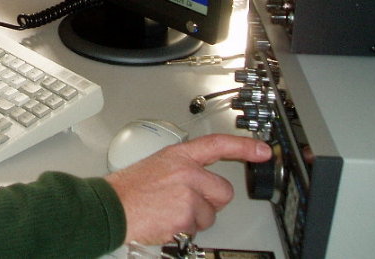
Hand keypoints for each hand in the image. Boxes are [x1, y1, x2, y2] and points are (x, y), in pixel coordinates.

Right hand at [105, 134, 270, 245]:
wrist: (112, 206)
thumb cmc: (130, 189)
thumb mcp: (157, 166)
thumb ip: (182, 170)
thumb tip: (201, 182)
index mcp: (179, 156)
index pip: (217, 145)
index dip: (243, 147)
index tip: (262, 150)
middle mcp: (187, 172)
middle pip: (222, 191)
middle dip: (210, 202)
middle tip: (186, 203)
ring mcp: (188, 193)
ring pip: (210, 214)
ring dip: (194, 218)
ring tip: (169, 212)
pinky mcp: (186, 215)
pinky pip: (197, 228)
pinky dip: (184, 230)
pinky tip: (166, 221)